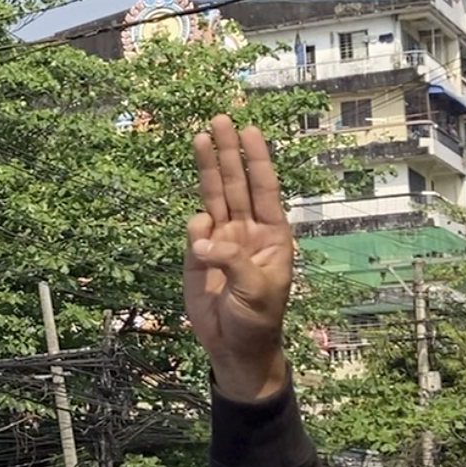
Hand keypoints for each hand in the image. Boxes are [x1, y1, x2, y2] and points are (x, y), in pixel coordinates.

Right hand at [185, 116, 293, 401]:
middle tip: (220, 119)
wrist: (234, 347)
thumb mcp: (256, 291)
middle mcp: (246, 230)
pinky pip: (193, 230)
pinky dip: (193, 226)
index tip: (250, 132)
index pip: (264, 189)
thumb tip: (202, 237)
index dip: (256, 160)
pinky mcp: (196, 255)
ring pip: (212, 196)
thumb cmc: (258, 319)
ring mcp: (220, 240)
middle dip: (228, 152)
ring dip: (206, 168)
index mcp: (272, 235)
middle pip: (235, 183)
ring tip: (199, 137)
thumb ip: (232, 260)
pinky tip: (198, 234)